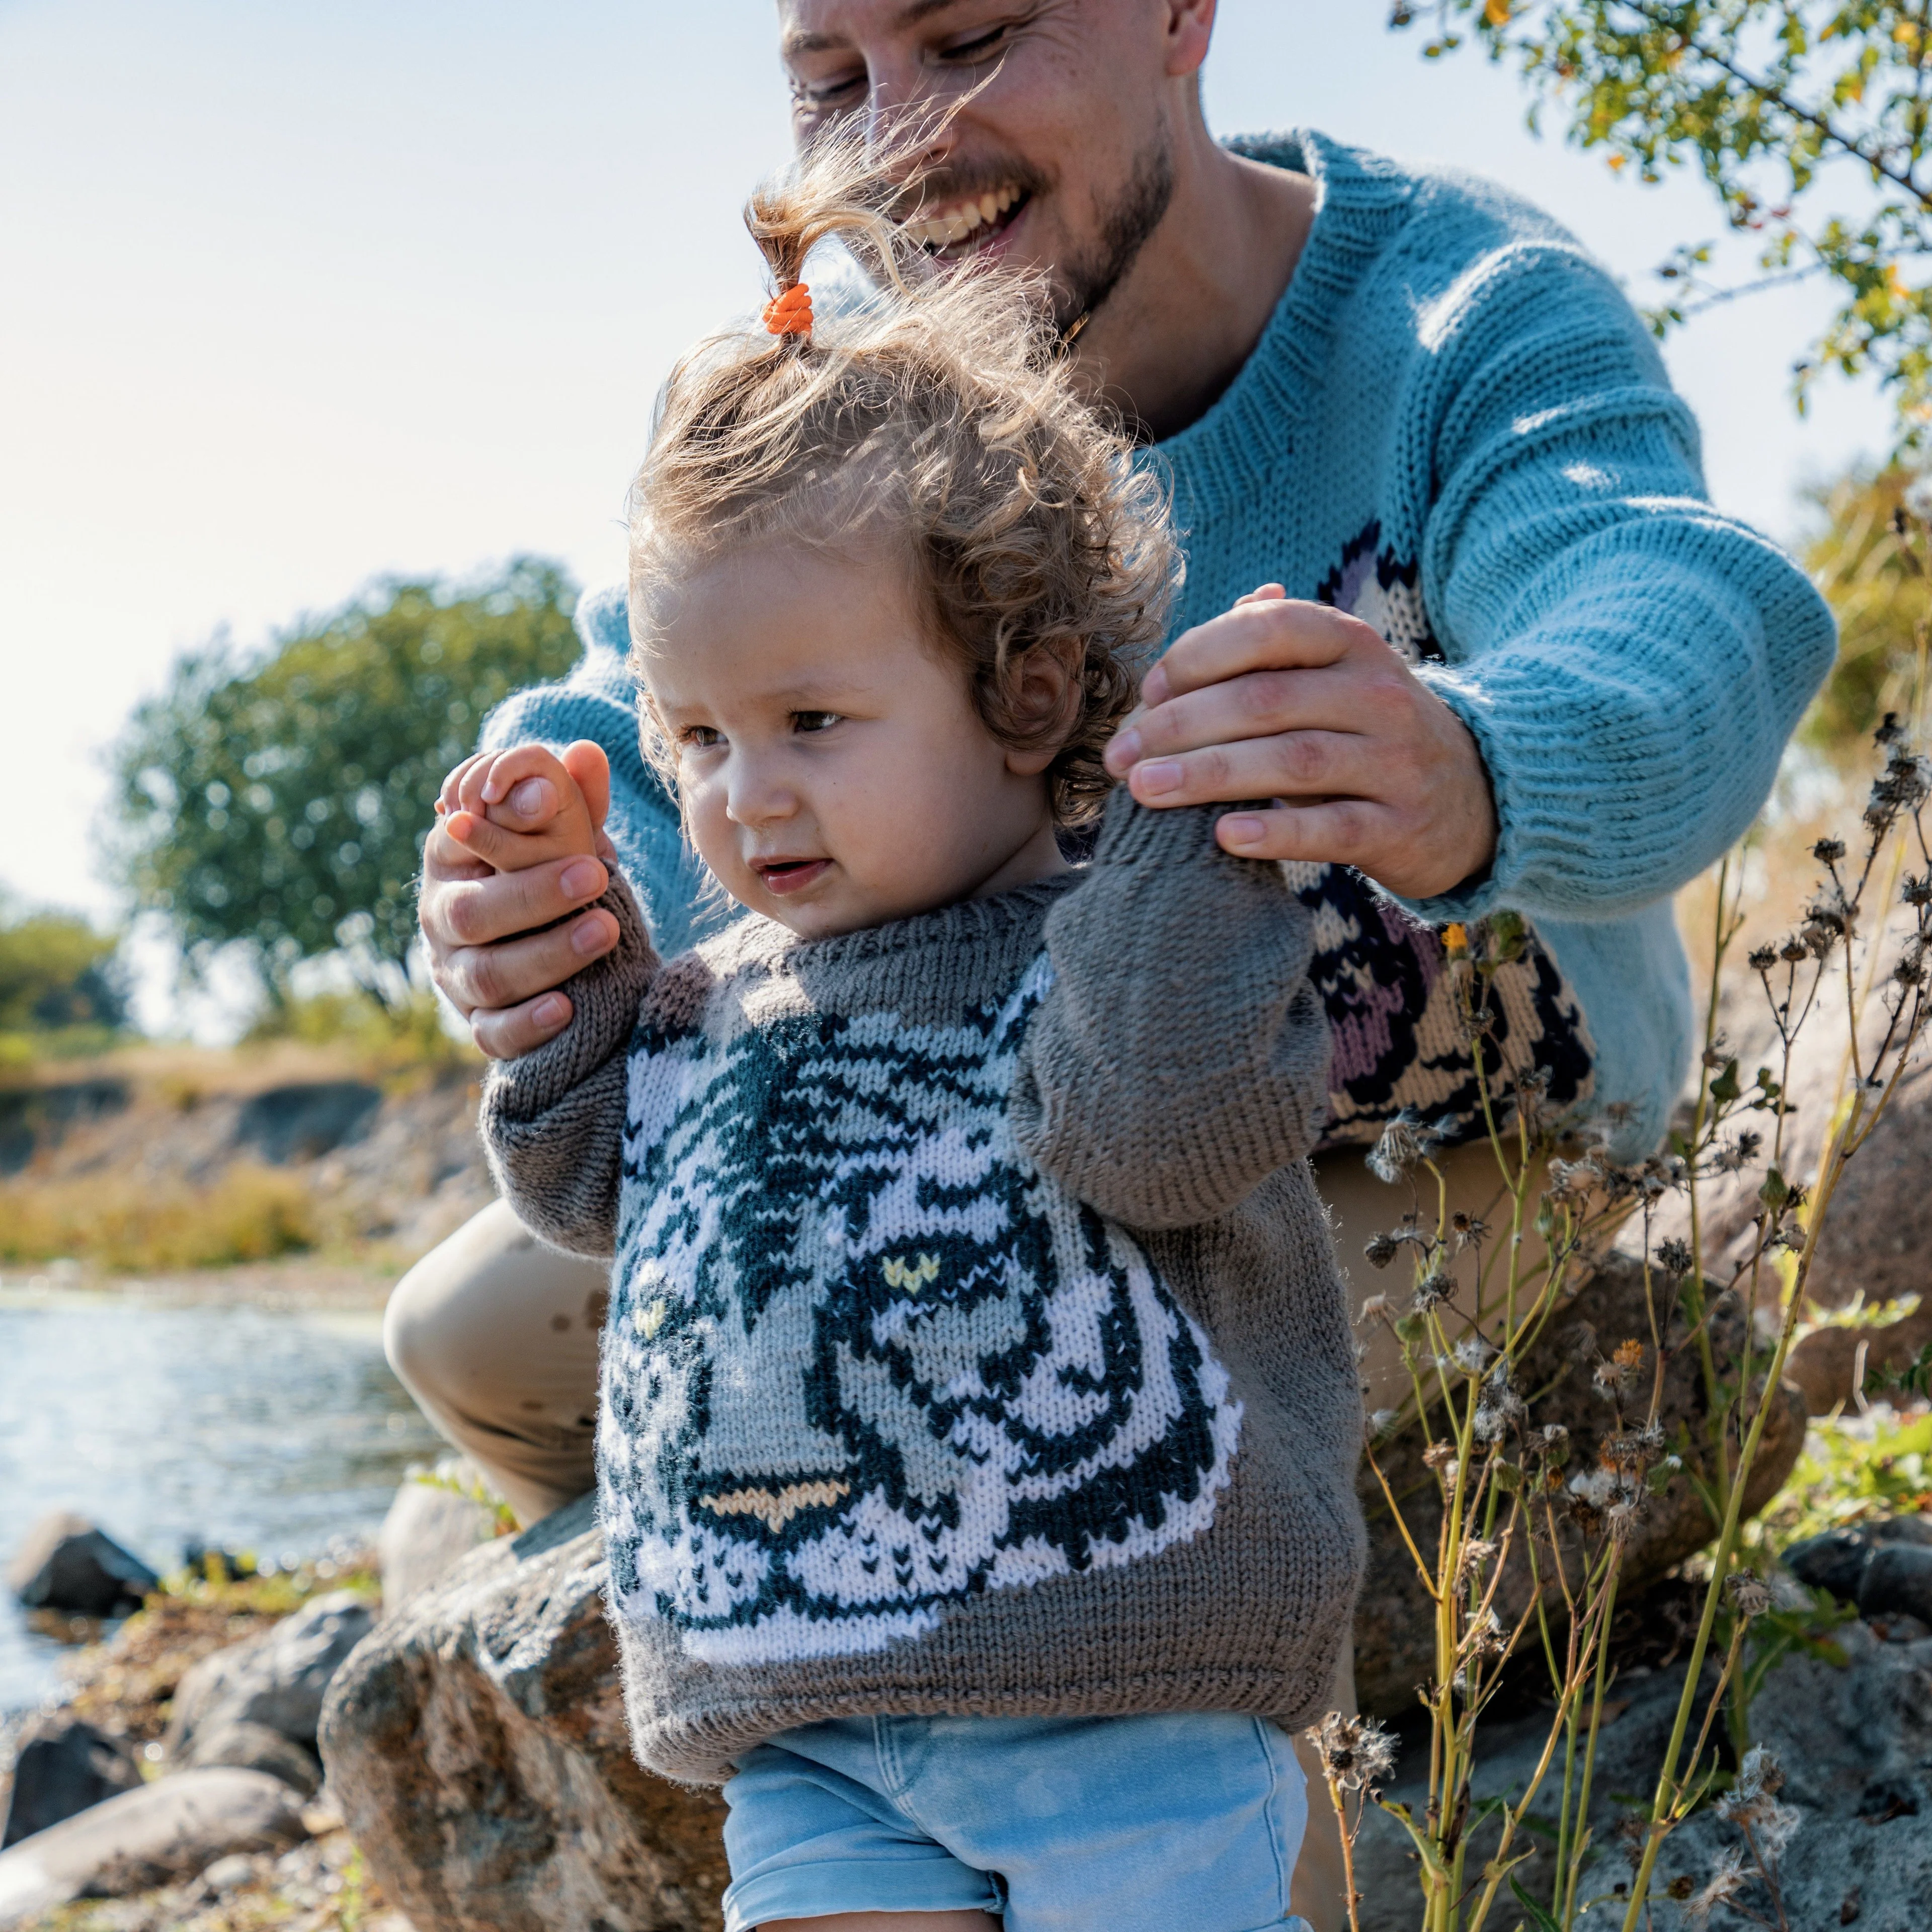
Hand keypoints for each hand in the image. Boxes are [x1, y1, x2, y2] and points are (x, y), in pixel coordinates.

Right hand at [419, 740, 619, 1059]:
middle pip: (471, 913)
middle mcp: (443, 918)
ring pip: (487, 974)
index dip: (499, 826)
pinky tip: (566, 1007)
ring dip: (547, 953)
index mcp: (453, 858)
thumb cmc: (554, 871)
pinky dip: (527, 1024)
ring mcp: (456, 975)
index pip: (460, 840)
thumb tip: (587, 753)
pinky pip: (493, 1033)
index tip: (550, 803)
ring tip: (605, 930)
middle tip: (594, 873)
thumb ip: (573, 798)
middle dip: (532, 894)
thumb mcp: (563, 833)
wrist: (560, 949)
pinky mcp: (480, 1023)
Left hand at [1102, 586, 1496, 899]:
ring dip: (1209, 774)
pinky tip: (1223, 836)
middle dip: (1181, 727)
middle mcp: (1378, 695)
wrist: (1472, 799)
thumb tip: (1209, 626)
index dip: (1198, 657)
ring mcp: (1395, 762)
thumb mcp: (1333, 677)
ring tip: (1145, 790)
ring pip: (1292, 761)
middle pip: (1265, 701)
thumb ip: (1272, 650)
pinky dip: (1275, 832)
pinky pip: (1330, 828)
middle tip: (1120, 758)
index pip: (1268, 632)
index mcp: (1352, 644)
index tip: (1148, 694)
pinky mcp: (1400, 826)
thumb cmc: (1367, 732)